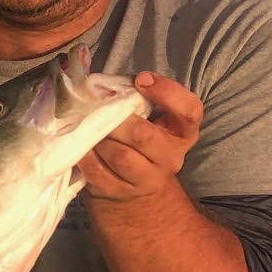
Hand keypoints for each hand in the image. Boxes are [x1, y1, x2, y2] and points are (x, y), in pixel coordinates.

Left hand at [79, 71, 202, 204]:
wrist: (134, 182)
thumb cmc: (141, 135)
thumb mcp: (151, 116)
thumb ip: (139, 98)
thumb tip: (106, 86)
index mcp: (184, 132)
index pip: (189, 110)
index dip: (166, 92)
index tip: (141, 79)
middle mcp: (171, 157)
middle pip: (143, 135)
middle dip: (117, 119)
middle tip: (101, 109)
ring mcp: (147, 179)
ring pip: (119, 156)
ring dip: (100, 138)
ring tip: (90, 127)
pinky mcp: (120, 192)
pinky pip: (98, 172)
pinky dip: (86, 156)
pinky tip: (82, 147)